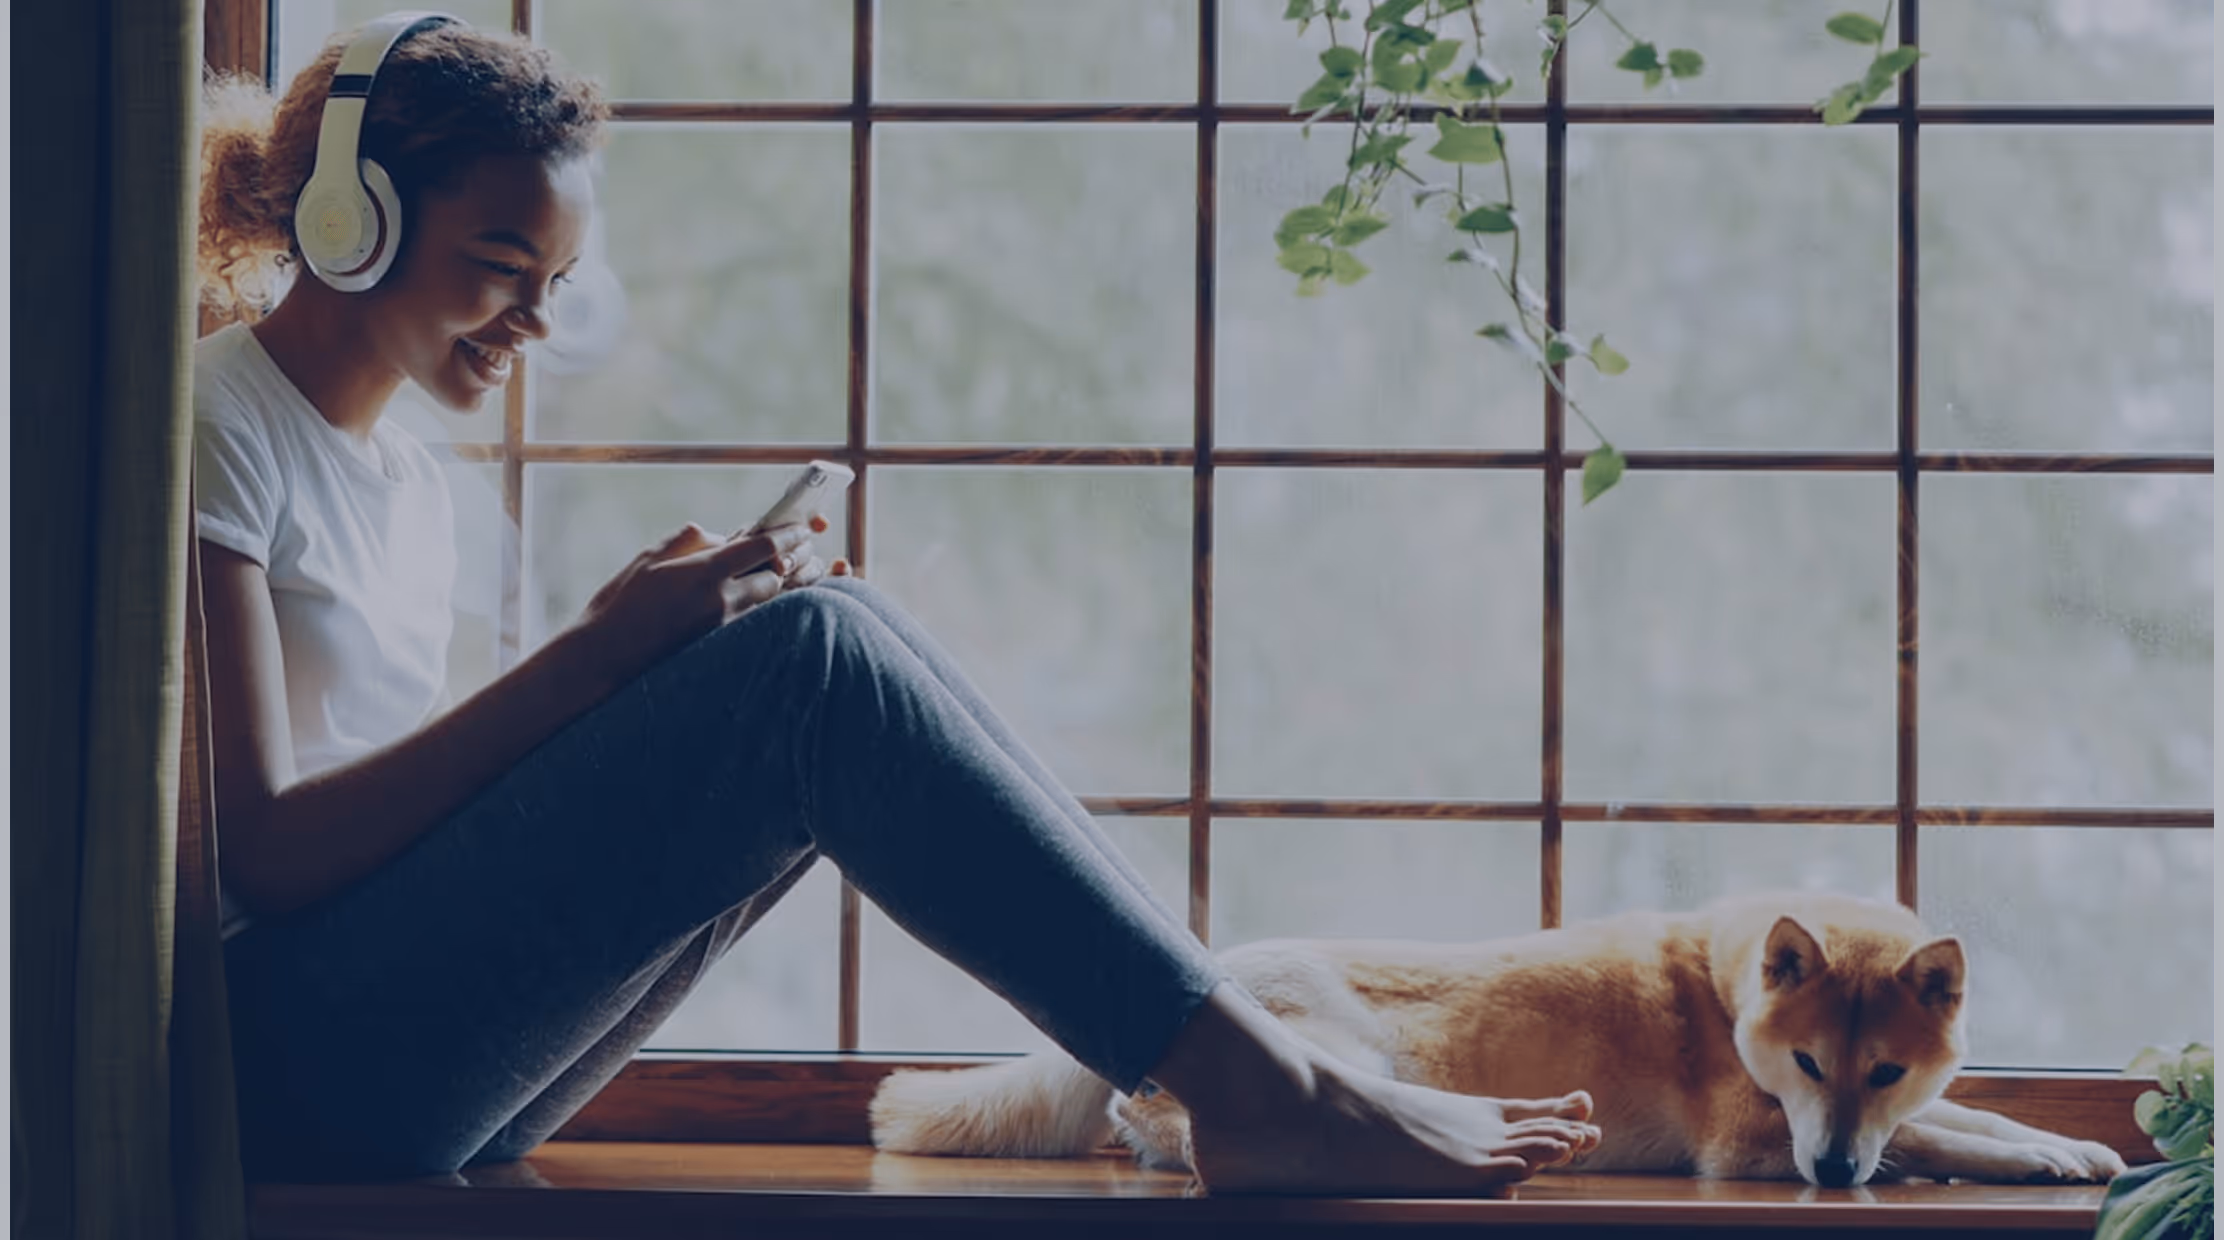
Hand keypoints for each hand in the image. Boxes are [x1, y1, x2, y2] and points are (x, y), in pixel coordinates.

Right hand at [568, 515, 823, 683]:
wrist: (603, 659)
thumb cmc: (619, 604)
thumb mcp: (650, 558)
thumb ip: (691, 540)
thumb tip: (722, 536)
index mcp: (704, 572)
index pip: (765, 548)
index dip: (789, 536)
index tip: (802, 529)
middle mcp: (720, 601)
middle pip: (776, 578)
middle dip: (787, 565)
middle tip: (795, 553)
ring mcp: (723, 629)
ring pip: (768, 604)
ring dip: (775, 588)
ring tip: (780, 576)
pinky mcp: (719, 648)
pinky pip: (753, 624)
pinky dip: (761, 610)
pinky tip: (755, 603)